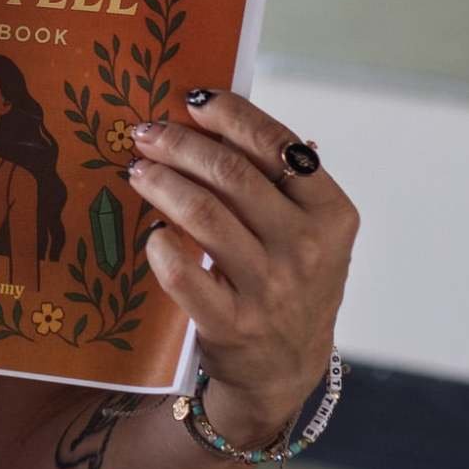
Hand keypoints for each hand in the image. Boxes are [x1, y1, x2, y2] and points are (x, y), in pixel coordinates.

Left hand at [124, 90, 356, 443]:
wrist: (284, 369)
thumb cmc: (289, 281)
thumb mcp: (308, 230)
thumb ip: (277, 177)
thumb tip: (219, 113)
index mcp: (331, 214)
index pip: (278, 145)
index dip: (231, 114)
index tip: (193, 99)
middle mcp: (306, 248)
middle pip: (231, 173)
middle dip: (180, 143)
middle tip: (147, 133)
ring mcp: (269, 287)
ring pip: (202, 213)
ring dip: (161, 182)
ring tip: (137, 170)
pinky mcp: (231, 323)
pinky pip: (182, 272)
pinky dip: (158, 244)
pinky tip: (148, 230)